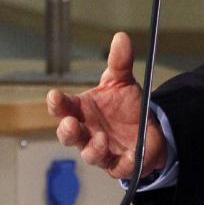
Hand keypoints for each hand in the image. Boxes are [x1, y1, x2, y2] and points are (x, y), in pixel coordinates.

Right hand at [46, 31, 165, 180]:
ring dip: (93, 147)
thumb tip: (121, 37)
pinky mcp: (119, 164)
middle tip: (70, 123)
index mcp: (81, 110)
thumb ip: (119, 62)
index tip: (54, 96)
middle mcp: (86, 132)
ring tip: (100, 137)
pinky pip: (118, 167)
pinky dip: (122, 162)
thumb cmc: (125, 106)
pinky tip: (128, 155)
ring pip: (89, 154)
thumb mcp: (122, 81)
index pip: (62, 107)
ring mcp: (101, 150)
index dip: (57, 103)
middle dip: (67, 130)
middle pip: (68, 135)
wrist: (149, 128)